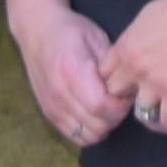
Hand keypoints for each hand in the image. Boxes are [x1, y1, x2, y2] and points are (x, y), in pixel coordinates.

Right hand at [11, 3, 126, 159]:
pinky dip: (89, 131)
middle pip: (97, 125)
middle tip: (119, 100)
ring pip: (87, 136)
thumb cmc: (71, 30)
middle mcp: (59, 93)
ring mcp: (52, 106)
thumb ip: (112, 67)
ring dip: (103, 126)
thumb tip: (129, 90)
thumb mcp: (97, 39)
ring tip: (106, 107)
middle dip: (115, 117)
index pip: (101, 106)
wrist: (37, 31)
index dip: (120, 106)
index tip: (125, 93)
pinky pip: (74, 137)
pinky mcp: (48, 114)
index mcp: (72, 70)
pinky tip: (93, 114)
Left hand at [97, 0, 166, 144]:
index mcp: (124, 49)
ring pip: (141, 111)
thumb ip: (134, 37)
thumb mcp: (145, 17)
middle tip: (141, 94)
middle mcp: (134, 70)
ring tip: (164, 108)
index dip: (112, 77)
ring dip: (152, 109)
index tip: (123, 79)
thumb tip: (135, 46)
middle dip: (126, 95)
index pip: (104, 72)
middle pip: (116, 94)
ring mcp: (154, 84)